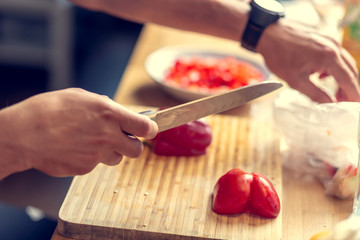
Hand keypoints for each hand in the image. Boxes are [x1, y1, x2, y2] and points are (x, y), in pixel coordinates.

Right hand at [0, 88, 157, 177]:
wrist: (24, 133)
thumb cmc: (50, 110)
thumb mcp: (82, 97)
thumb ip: (106, 106)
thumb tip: (120, 113)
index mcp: (110, 114)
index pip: (145, 127)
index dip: (150, 129)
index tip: (149, 130)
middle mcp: (108, 136)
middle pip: (136, 150)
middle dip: (131, 144)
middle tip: (121, 138)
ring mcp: (97, 155)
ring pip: (116, 158)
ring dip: (110, 151)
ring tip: (90, 141)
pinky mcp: (86, 168)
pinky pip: (96, 164)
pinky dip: (90, 158)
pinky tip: (75, 148)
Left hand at [258, 19, 359, 102]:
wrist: (268, 34)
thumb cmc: (279, 56)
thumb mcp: (296, 81)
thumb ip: (315, 94)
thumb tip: (330, 104)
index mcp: (329, 57)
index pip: (348, 80)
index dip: (353, 94)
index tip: (354, 106)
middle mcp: (333, 47)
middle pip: (350, 71)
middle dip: (349, 88)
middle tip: (343, 102)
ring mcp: (329, 40)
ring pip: (343, 63)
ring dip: (341, 78)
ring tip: (334, 92)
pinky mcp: (323, 38)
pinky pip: (335, 55)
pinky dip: (333, 67)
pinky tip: (321, 75)